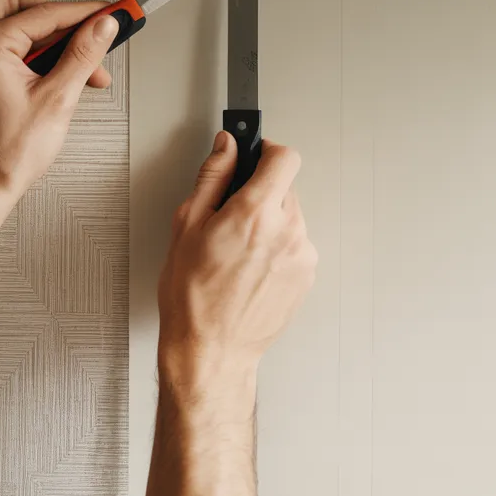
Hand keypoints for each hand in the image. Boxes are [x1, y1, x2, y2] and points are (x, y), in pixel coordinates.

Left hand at [0, 0, 117, 204]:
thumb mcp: (58, 98)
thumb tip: (102, 26)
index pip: (44, 12)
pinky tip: (55, 73)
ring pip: (8, 16)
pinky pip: (3, 41)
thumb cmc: (7, 153)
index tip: (109, 15)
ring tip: (75, 64)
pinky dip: (31, 49)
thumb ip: (83, 54)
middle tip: (80, 31)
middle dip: (52, 10)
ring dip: (45, 33)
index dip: (83, 13)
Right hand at [157, 133, 317, 383]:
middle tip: (230, 218)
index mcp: (255, 213)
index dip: (267, 151)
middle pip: (286, 188)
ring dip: (269, 223)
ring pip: (291, 217)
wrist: (212, 350)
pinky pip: (296, 244)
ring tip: (238, 252)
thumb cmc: (192, 297)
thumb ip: (212, 177)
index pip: (284, 157)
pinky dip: (278, 248)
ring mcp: (302, 255)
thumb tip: (226, 145)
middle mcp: (288, 231)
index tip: (254, 156)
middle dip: (261, 193)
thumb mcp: (187, 226)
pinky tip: (251, 269)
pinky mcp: (308, 276)